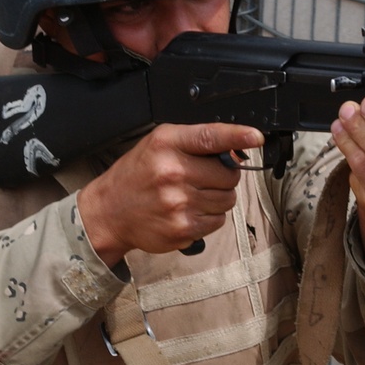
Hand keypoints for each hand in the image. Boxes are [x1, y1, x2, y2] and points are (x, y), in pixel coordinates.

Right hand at [78, 123, 263, 263]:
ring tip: (193, 195)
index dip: (237, 136)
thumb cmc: (137, 175)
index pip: (210, 137)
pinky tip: (187, 211)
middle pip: (229, 174)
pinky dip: (209, 217)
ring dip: (218, 197)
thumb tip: (236, 149)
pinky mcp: (183, 229)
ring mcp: (179, 204)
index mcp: (166, 145)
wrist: (109, 212)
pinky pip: (217, 221)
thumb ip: (195, 142)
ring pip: (227, 199)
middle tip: (203, 178)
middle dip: (223, 176)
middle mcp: (173, 173)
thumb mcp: (159, 145)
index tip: (256, 137)